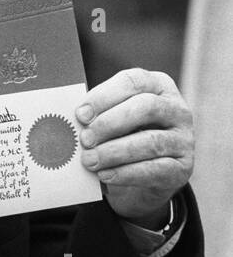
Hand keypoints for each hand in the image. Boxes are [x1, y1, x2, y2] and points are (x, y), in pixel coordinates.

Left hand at [76, 69, 193, 225]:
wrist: (147, 175)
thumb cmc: (125, 136)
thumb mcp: (114, 119)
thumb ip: (99, 115)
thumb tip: (72, 121)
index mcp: (158, 86)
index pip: (134, 81)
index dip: (105, 96)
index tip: (81, 114)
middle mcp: (177, 109)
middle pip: (146, 107)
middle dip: (110, 123)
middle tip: (84, 139)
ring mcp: (184, 138)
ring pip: (151, 141)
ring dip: (115, 152)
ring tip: (90, 161)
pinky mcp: (183, 167)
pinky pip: (155, 169)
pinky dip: (126, 173)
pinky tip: (105, 175)